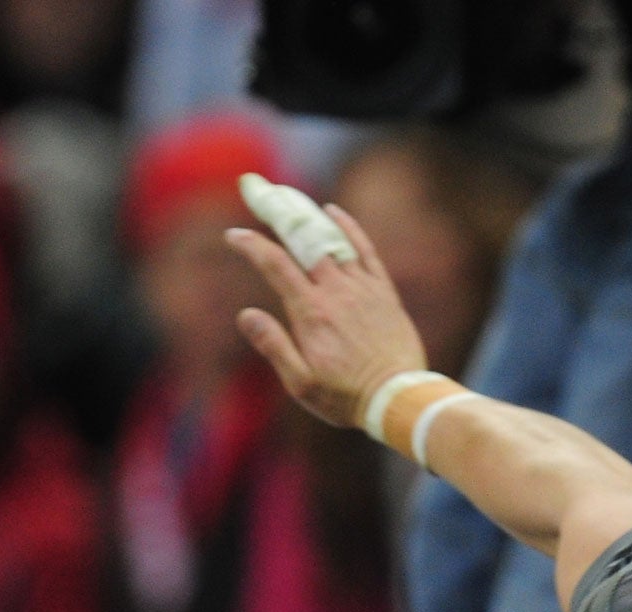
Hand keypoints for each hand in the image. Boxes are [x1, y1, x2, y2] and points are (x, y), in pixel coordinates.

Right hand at [225, 202, 427, 430]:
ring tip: (287, 197)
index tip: (233, 235)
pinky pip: (365, 250)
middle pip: (302, 241)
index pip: (275, 266)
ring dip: (307, 216)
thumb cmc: (345, 398)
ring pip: (332, 240)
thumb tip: (246, 314)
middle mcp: (336, 292)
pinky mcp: (383, 292)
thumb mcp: (300, 383)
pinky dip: (349, 228)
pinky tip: (333, 213)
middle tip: (258, 193)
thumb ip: (273, 345)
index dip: (252, 245)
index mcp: (311, 313)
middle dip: (277, 214)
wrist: (398, 398)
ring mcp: (362, 288)